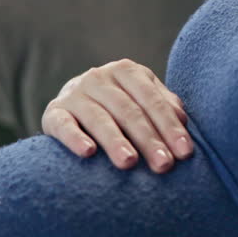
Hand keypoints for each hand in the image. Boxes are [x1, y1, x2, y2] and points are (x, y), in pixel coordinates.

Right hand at [42, 58, 193, 172]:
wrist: (73, 105)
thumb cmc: (119, 107)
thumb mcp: (143, 100)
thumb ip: (165, 107)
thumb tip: (182, 121)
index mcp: (127, 71)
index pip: (152, 100)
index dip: (170, 127)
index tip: (184, 153)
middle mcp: (99, 78)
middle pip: (129, 111)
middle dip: (149, 140)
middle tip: (163, 165)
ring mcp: (74, 94)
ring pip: (99, 118)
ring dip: (115, 141)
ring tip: (129, 162)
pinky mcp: (53, 113)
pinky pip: (63, 125)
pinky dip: (75, 138)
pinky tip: (88, 152)